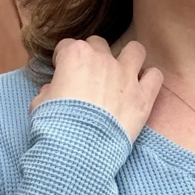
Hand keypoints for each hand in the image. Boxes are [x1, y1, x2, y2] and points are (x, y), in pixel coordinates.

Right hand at [30, 35, 162, 143]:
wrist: (79, 150)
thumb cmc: (55, 127)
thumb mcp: (40, 105)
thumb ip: (47, 92)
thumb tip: (51, 90)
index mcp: (74, 56)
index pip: (67, 46)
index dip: (63, 59)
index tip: (62, 71)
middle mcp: (102, 59)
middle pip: (99, 44)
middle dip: (94, 56)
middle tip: (91, 75)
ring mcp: (126, 76)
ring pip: (135, 51)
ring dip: (129, 59)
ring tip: (123, 73)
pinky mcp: (143, 96)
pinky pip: (155, 76)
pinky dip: (150, 80)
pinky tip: (141, 90)